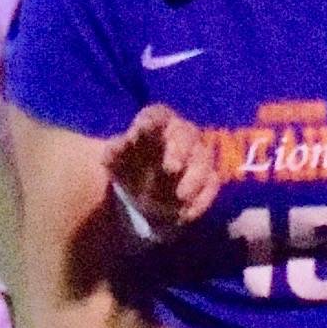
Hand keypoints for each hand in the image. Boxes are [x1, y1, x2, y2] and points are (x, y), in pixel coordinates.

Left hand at [106, 103, 219, 237]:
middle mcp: (180, 134)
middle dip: (180, 149)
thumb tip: (116, 146)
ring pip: (204, 158)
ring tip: (180, 196)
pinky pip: (212, 184)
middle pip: (187, 133)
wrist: (144, 196)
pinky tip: (186, 213)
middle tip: (171, 168)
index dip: (152, 120)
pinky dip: (201, 199)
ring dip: (194, 177)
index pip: (157, 114)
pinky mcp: (208, 178)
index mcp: (156, 124)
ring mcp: (197, 155)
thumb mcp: (115, 162)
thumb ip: (114, 152)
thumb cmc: (129, 169)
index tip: (144, 128)